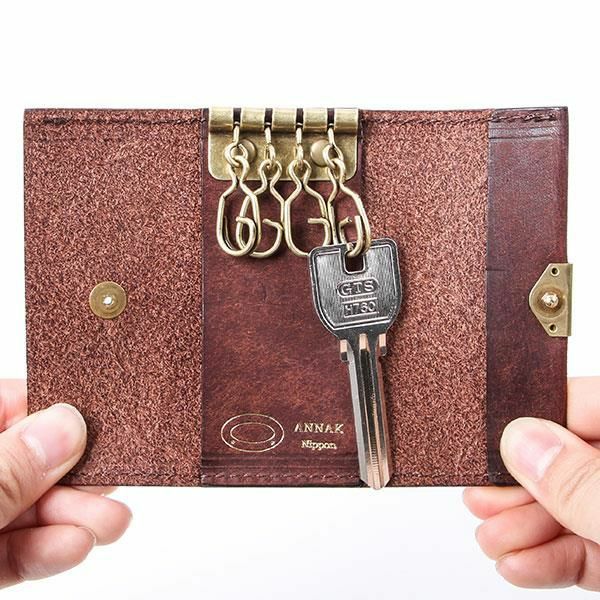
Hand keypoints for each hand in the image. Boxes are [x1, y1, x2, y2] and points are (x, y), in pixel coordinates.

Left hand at [0, 379, 130, 587]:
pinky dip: (46, 550)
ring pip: (27, 507)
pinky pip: (13, 551)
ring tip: (110, 523)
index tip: (101, 418)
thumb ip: (8, 468)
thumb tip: (67, 427)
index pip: (10, 404)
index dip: (55, 409)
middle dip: (75, 474)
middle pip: (28, 458)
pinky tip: (74, 546)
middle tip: (118, 477)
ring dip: (72, 516)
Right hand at [464, 376, 599, 589]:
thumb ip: (584, 482)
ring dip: (523, 528)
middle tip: (478, 501)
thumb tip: (522, 441)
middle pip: (564, 460)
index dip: (528, 421)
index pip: (579, 403)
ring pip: (568, 506)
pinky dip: (547, 559)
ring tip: (492, 541)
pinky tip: (517, 565)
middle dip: (517, 488)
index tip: (487, 442)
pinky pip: (582, 547)